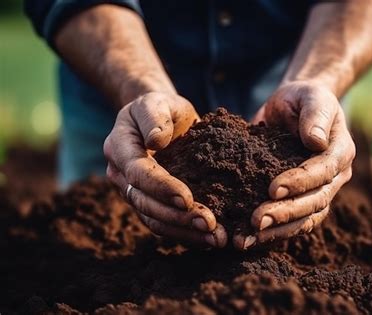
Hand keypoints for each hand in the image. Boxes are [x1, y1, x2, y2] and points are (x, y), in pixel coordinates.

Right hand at [104, 92, 226, 247]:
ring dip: (185, 232)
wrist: (161, 120)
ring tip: (216, 239)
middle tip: (210, 225)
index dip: (161, 188)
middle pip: (145, 203)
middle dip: (177, 217)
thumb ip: (155, 116)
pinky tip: (211, 238)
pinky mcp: (151, 203)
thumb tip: (155, 141)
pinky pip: (164, 224)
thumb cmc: (161, 107)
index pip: (138, 173)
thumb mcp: (158, 101)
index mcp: (119, 147)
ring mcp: (134, 192)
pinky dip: (187, 233)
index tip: (187, 199)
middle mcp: (121, 175)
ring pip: (154, 220)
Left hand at [234, 81, 354, 249]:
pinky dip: (271, 232)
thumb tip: (315, 141)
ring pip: (304, 219)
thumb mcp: (310, 97)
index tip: (273, 188)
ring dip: (277, 231)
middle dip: (285, 213)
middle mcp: (334, 177)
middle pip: (314, 202)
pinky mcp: (300, 199)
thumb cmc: (304, 98)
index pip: (323, 172)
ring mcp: (319, 191)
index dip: (300, 182)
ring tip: (247, 239)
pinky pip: (291, 221)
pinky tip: (247, 238)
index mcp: (340, 152)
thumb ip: (314, 115)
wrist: (295, 107)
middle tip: (256, 221)